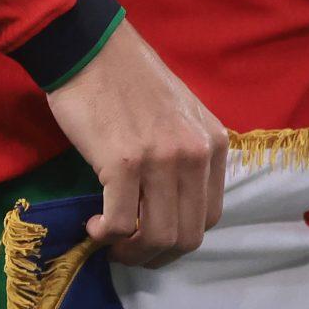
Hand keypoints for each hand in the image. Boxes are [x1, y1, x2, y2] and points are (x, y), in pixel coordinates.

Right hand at [44, 20, 229, 267]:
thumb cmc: (132, 83)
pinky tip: (94, 226)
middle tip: (126, 251)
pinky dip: (106, 237)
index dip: (179, 238)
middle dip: (155, 256)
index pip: (210, 216)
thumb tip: (175, 207)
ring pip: (158, 238)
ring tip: (108, 240)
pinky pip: (121, 225)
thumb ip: (188, 157)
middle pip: (187, 236)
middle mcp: (196, 154)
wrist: (93, 51)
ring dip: (130, 253)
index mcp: (215, 143)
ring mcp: (162, 159)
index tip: (151, 238)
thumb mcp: (182, 117)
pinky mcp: (123, 163)